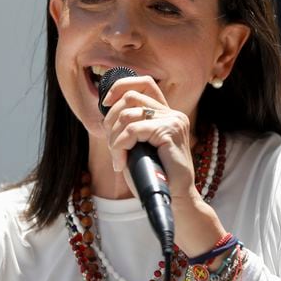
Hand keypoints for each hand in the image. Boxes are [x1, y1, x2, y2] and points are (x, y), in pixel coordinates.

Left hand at [100, 75, 194, 197]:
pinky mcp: (170, 131)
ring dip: (114, 138)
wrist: (175, 198)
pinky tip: (121, 163)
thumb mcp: (138, 146)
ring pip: (127, 114)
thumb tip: (104, 114)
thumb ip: (127, 127)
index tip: (105, 104)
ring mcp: (173, 120)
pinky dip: (120, 146)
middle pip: (130, 96)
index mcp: (165, 113)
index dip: (120, 87)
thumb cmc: (154, 175)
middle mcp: (172, 113)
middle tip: (112, 146)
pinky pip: (132, 130)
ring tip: (118, 158)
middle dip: (111, 120)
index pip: (144, 83)